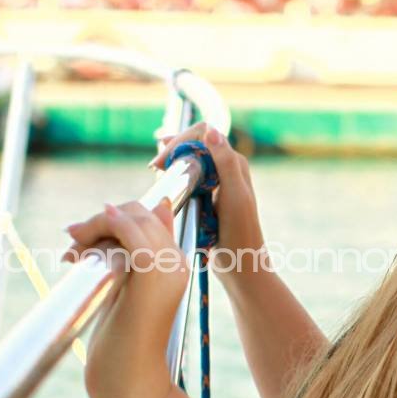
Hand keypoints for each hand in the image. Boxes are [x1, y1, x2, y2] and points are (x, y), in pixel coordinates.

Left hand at [61, 197, 187, 397]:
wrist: (131, 385)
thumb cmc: (122, 345)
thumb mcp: (123, 293)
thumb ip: (129, 257)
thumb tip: (140, 217)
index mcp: (174, 265)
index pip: (148, 216)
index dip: (113, 220)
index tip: (82, 240)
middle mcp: (177, 262)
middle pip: (139, 211)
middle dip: (100, 220)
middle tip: (73, 245)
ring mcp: (168, 267)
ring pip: (132, 217)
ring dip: (94, 226)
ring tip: (73, 254)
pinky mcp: (152, 274)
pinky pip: (128, 229)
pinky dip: (103, 227)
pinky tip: (80, 245)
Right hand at [149, 124, 268, 285]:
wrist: (242, 266)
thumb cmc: (241, 234)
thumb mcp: (235, 197)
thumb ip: (226, 163)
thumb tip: (212, 131)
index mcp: (235, 164)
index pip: (204, 134)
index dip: (181, 141)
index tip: (162, 161)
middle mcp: (227, 170)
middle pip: (194, 145)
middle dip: (173, 150)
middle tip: (154, 167)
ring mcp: (216, 184)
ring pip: (189, 161)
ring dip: (172, 162)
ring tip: (157, 171)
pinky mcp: (207, 199)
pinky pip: (188, 179)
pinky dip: (174, 177)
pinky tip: (163, 183)